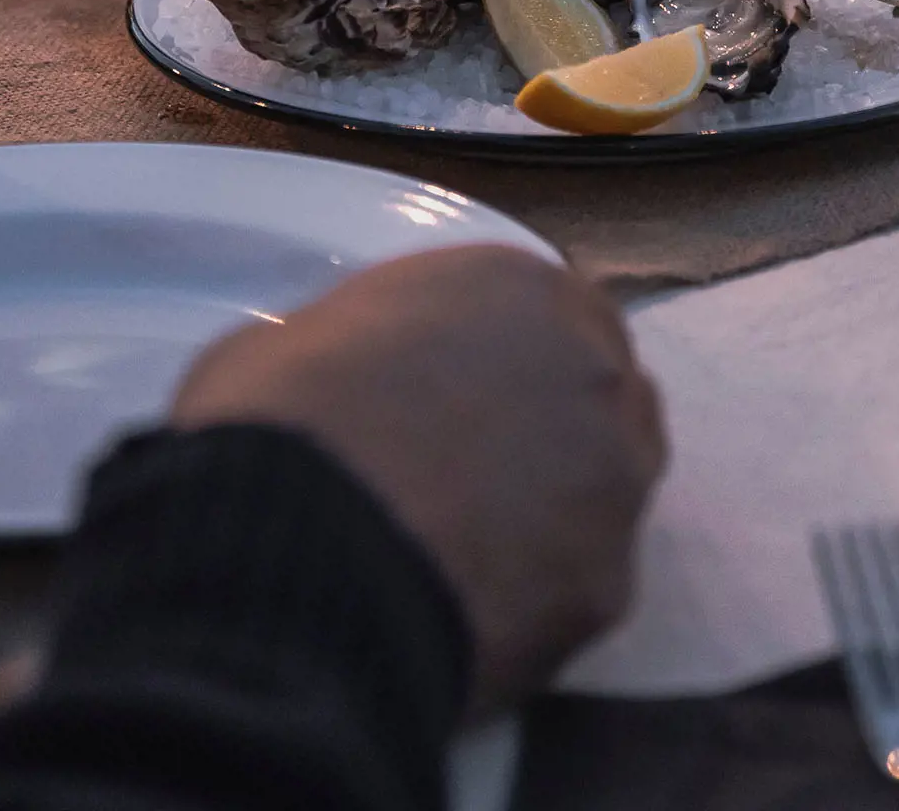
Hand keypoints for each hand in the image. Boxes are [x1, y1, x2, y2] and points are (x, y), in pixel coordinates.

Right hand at [172, 246, 665, 711]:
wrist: (299, 548)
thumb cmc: (281, 416)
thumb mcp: (298, 340)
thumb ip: (366, 350)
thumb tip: (360, 387)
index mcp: (522, 288)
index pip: (545, 316)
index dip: (501, 364)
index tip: (455, 401)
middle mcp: (594, 371)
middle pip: (596, 395)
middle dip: (549, 429)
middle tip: (472, 476)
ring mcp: (617, 479)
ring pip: (609, 491)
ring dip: (557, 509)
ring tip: (472, 550)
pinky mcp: (610, 584)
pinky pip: (580, 584)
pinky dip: (537, 595)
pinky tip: (472, 611)